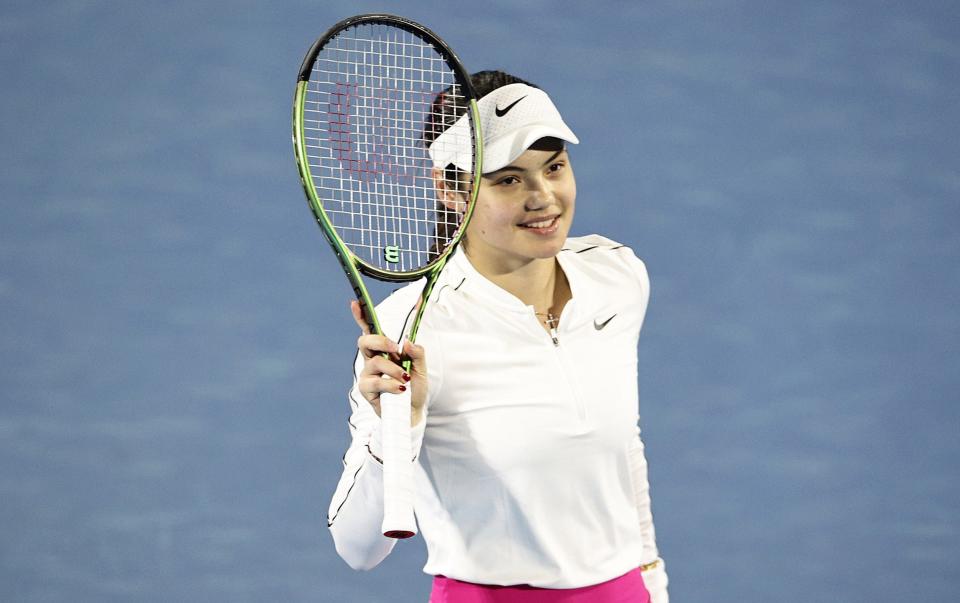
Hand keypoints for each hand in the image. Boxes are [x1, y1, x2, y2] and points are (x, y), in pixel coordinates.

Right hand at [350, 300, 426, 425]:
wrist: (412, 413)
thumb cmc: (414, 388)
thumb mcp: (421, 368)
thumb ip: (417, 353)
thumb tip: (407, 342)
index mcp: (384, 350)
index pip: (370, 330)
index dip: (362, 316)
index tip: (356, 302)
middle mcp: (373, 359)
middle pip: (365, 341)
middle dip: (380, 341)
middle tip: (396, 350)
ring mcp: (367, 374)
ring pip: (374, 362)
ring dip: (393, 369)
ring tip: (405, 379)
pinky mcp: (366, 389)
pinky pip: (375, 382)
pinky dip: (391, 384)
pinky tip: (400, 389)